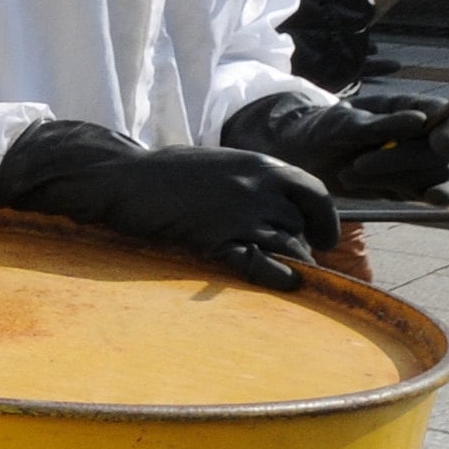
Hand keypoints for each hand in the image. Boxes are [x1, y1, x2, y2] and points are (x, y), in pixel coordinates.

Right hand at [0, 119, 338, 289]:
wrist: (122, 178)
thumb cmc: (162, 172)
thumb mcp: (218, 164)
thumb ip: (248, 181)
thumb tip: (268, 205)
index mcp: (262, 165)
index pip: (315, 194)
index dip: (326, 221)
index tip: (325, 239)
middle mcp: (260, 189)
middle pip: (301, 228)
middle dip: (302, 248)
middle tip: (294, 264)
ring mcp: (241, 215)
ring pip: (289, 249)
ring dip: (292, 266)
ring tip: (287, 278)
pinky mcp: (219, 240)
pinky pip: (264, 266)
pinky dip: (279, 278)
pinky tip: (281, 284)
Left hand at [224, 89, 448, 198]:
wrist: (308, 159)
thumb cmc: (326, 130)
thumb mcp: (344, 124)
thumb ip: (380, 125)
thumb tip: (419, 121)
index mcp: (412, 107)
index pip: (446, 116)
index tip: (440, 146)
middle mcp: (427, 133)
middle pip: (441, 152)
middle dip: (402, 162)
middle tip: (357, 165)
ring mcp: (425, 161)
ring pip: (439, 174)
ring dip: (398, 180)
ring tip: (353, 174)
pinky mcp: (418, 185)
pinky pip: (440, 193)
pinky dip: (436, 196)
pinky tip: (429, 197)